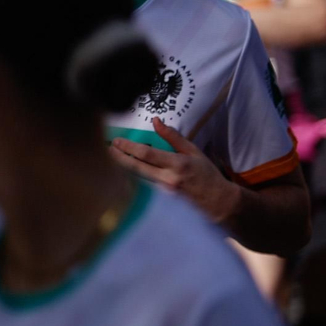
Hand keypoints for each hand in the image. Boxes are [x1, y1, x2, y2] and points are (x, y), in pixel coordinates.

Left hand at [109, 118, 239, 223]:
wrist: (219, 202)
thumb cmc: (206, 174)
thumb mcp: (193, 151)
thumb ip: (173, 137)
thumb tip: (156, 121)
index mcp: (177, 164)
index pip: (147, 154)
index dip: (129, 147)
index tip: (116, 141)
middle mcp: (168, 180)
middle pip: (136, 168)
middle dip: (118, 158)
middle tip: (107, 149)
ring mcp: (164, 194)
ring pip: (137, 180)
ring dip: (122, 170)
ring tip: (110, 160)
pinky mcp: (162, 204)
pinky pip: (142, 190)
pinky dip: (132, 181)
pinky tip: (122, 175)